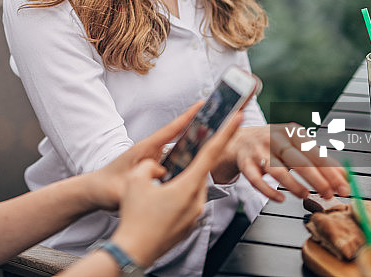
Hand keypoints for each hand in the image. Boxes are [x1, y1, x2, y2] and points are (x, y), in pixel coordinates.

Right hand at [98, 108, 243, 266]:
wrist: (133, 252)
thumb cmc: (135, 219)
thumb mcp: (136, 180)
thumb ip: (150, 165)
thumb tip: (157, 166)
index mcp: (188, 186)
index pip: (212, 153)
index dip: (226, 132)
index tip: (238, 118)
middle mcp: (196, 201)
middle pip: (199, 172)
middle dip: (188, 163)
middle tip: (174, 159)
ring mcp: (193, 215)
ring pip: (191, 188)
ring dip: (179, 182)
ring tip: (156, 190)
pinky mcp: (188, 226)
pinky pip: (186, 204)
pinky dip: (176, 198)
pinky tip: (157, 204)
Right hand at [212, 123, 349, 202]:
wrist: (238, 139)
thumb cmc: (272, 144)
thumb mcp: (295, 144)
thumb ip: (318, 159)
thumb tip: (344, 176)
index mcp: (292, 132)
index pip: (315, 152)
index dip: (331, 171)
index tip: (343, 186)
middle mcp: (275, 138)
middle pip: (298, 160)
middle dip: (317, 180)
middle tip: (328, 194)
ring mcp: (258, 150)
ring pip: (277, 170)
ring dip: (293, 184)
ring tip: (305, 195)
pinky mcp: (245, 163)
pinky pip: (256, 180)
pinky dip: (268, 191)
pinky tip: (280, 199)